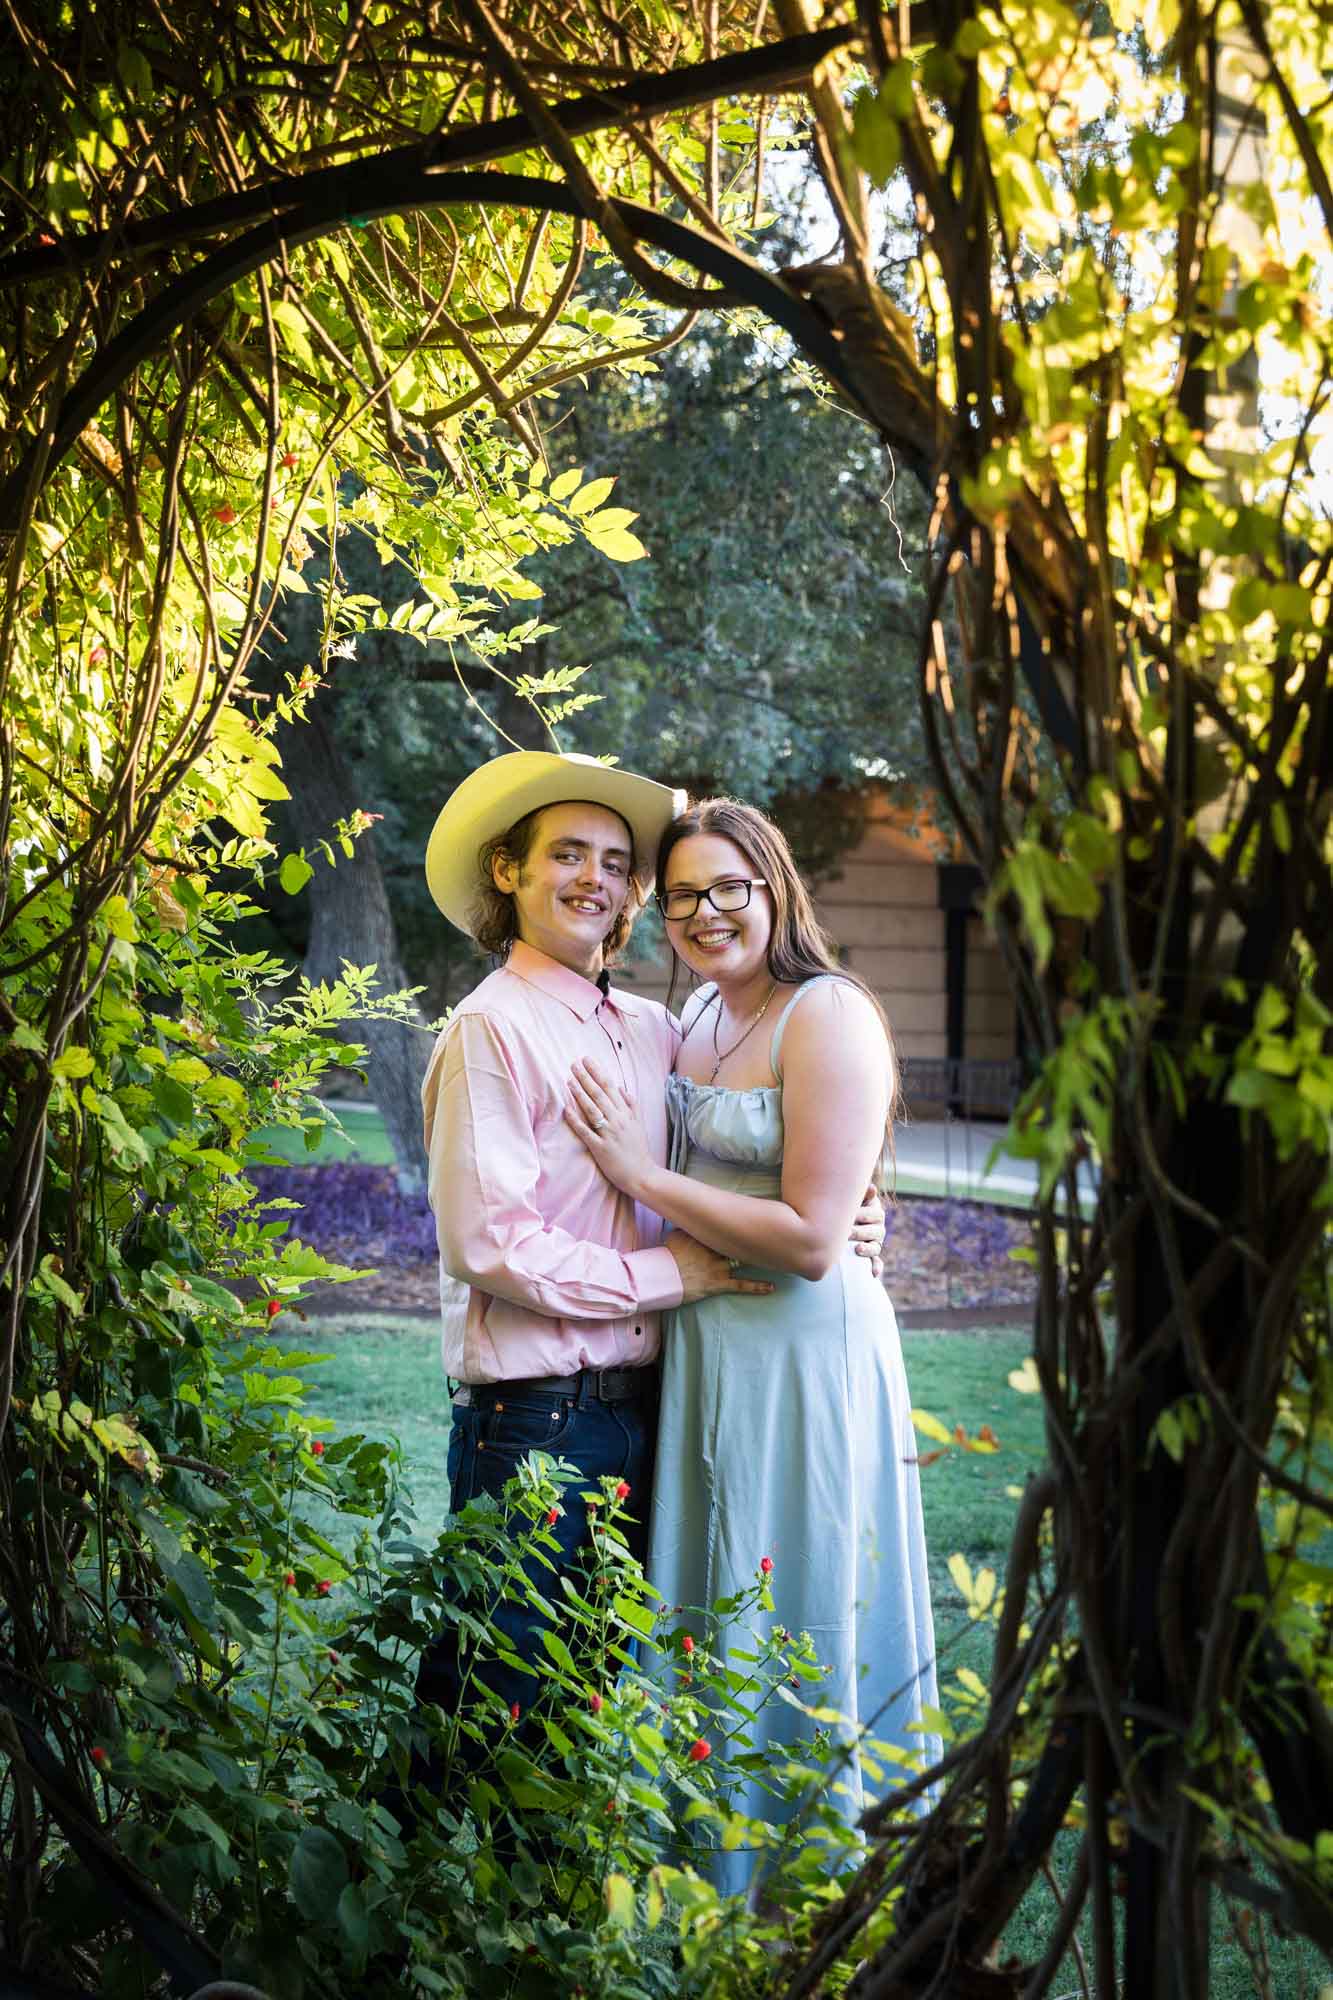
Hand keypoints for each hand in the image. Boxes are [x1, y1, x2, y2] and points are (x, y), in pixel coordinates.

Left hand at [565, 1058, 655, 1197]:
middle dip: (586, 1077)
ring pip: (592, 1109)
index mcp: (626, 1113)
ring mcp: (609, 1134)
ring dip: (580, 1093)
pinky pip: (586, 1132)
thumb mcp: (639, 1124)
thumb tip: (622, 1088)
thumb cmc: (639, 1151)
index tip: (587, 1060)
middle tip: (574, 1063)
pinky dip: (576, 1120)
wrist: (643, 1175)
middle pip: (599, 1095)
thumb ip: (632, 1105)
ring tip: (569, 1080)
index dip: (598, 1072)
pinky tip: (566, 1109)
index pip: (610, 1087)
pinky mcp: (600, 1149)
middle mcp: (618, 1120)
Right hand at [663, 1231, 773, 1304]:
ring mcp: (719, 1267)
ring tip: (776, 1255)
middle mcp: (716, 1250)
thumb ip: (689, 1227)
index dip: (740, 1224)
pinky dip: (758, 1287)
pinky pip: (741, 1286)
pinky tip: (772, 1286)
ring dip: (759, 1258)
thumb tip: (693, 1220)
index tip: (752, 1218)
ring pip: (743, 1260)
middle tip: (771, 1233)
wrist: (664, 1277)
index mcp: (707, 1237)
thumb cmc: (667, 1256)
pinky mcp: (719, 1283)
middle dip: (754, 1238)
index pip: (728, 1227)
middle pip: (740, 1241)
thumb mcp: (676, 1235)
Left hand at [851, 1184, 884, 1281]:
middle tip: (847, 1233)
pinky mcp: (871, 1256)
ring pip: (875, 1247)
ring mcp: (875, 1243)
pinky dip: (876, 1268)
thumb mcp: (854, 1199)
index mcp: (875, 1213)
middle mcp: (878, 1229)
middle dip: (861, 1232)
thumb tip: (872, 1187)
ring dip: (868, 1249)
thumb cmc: (846, 1205)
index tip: (852, 1216)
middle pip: (875, 1232)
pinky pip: (876, 1262)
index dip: (864, 1215)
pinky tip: (873, 1274)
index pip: (875, 1215)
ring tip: (857, 1250)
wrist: (836, 1218)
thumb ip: (862, 1195)